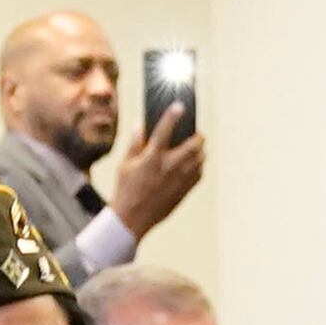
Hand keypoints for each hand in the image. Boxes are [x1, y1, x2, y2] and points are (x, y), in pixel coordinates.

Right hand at [104, 107, 205, 237]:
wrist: (133, 218)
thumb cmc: (126, 189)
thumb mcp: (125, 164)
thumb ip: (135, 143)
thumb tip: (140, 124)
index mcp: (152, 158)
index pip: (164, 131)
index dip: (172, 116)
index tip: (179, 105)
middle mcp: (169, 167)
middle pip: (194, 145)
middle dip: (197, 135)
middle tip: (194, 133)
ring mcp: (180, 179)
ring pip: (201, 158)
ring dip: (199, 150)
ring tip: (192, 147)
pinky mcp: (186, 190)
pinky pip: (200, 173)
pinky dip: (198, 165)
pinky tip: (190, 164)